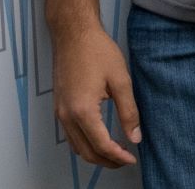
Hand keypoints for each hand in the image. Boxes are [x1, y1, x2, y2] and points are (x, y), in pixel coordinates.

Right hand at [52, 23, 140, 168]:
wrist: (73, 33)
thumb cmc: (97, 51)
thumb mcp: (120, 80)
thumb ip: (129, 111)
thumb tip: (135, 137)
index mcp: (83, 111)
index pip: (101, 145)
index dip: (118, 156)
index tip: (133, 158)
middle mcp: (67, 116)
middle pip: (86, 152)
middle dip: (107, 161)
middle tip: (126, 159)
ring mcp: (60, 112)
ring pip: (76, 146)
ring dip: (95, 154)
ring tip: (116, 151)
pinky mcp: (59, 106)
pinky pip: (70, 134)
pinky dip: (85, 143)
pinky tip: (100, 137)